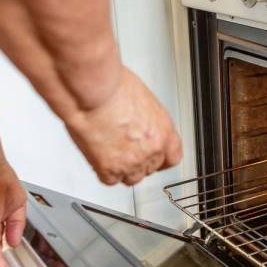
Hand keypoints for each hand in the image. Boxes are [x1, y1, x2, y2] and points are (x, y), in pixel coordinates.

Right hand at [64, 68, 181, 184]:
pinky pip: (109, 180)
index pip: (173, 157)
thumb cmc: (113, 86)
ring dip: (122, 168)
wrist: (93, 92)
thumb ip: (146, 119)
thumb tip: (140, 123)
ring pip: (132, 178)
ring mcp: (132, 162)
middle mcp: (152, 149)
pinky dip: (103, 171)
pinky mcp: (109, 169)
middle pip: (151, 168)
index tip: (154, 155)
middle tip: (124, 147)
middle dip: (138, 160)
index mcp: (164, 130)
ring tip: (109, 150)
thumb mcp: (143, 99)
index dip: (161, 158)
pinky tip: (98, 155)